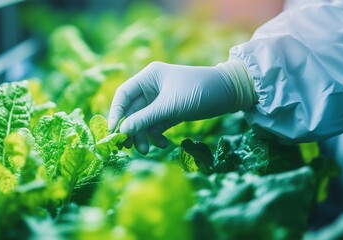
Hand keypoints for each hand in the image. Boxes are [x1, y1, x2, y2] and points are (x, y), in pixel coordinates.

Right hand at [108, 60, 255, 153]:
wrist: (229, 93)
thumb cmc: (198, 91)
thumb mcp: (169, 106)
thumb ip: (145, 119)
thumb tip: (122, 131)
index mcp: (149, 77)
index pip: (124, 94)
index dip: (116, 112)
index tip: (113, 132)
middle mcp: (152, 87)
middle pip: (133, 110)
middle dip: (132, 129)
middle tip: (129, 147)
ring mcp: (161, 100)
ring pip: (144, 120)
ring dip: (144, 135)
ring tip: (147, 149)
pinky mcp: (171, 111)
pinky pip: (156, 125)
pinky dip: (156, 135)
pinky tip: (162, 144)